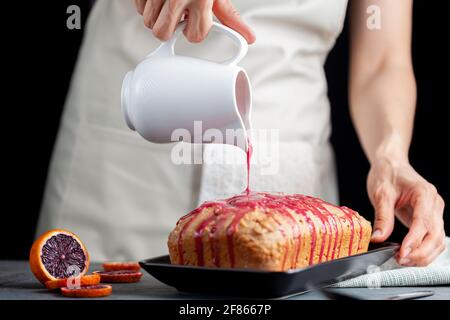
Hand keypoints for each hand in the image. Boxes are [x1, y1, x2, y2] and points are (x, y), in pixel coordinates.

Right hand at [134, 0, 255, 42]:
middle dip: (170, 28)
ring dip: (157, 16)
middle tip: (178, 16)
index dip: (194, 31)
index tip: (195, 22)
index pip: (194, 36)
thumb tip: (247, 35)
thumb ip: (230, 16)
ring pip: (148, 21)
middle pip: (162, 33)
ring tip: (169, 3)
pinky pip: (139, 8)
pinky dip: (147, 5)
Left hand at [367, 157, 445, 265]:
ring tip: (404, 261)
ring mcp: (434, 211)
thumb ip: (382, 216)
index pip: (424, 223)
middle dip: (420, 252)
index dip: (414, 241)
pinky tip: (410, 255)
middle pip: (436, 235)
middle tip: (401, 260)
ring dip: (424, 255)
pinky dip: (424, 250)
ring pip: (438, 240)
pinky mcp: (430, 218)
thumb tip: (379, 237)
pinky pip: (433, 238)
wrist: (391, 163)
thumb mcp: (381, 193)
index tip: (403, 253)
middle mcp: (434, 204)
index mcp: (424, 194)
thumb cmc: (387, 174)